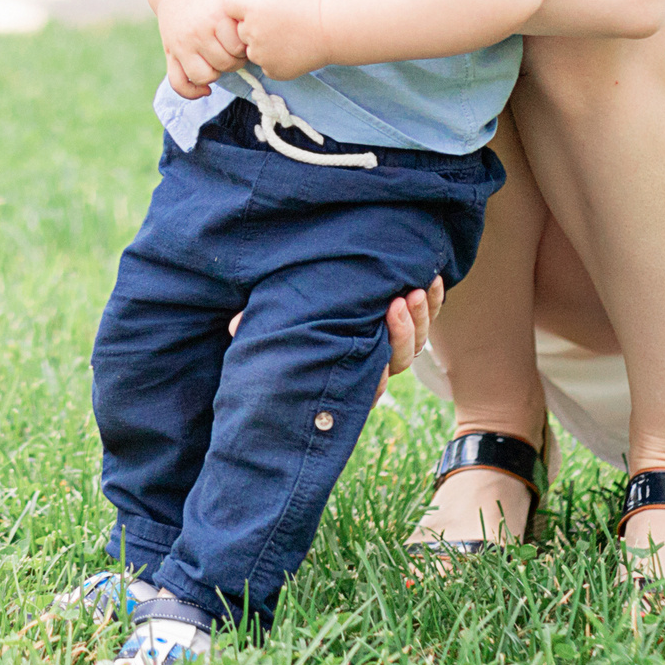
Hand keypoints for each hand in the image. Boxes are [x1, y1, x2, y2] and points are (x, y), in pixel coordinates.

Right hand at [158, 0, 244, 98]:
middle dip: (234, 62)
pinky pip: (179, 83)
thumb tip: (266, 41)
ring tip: (218, 64)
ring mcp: (182, 45)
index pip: (239, 48)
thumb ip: (246, 19)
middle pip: (224, 64)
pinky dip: (192, 92)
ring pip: (203, 77)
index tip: (245, 43)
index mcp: (216, 18)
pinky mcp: (170, 54)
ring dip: (215, 75)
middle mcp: (198, 33)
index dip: (246, 49)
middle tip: (234, 53)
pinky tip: (205, 89)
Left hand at [233, 0, 331, 80]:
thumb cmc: (309, 5)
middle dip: (251, 27)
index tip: (251, 8)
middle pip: (239, 30)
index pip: (229, 6)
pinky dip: (275, 59)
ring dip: (261, 45)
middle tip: (276, 25)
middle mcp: (251, 32)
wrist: (332, 30)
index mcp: (252, 8)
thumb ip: (257, 0)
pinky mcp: (271, 70)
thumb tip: (244, 9)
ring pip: (251, 49)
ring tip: (286, 38)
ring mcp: (260, 54)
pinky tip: (291, 51)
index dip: (239, 6)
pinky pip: (265, 64)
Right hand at [237, 275, 440, 396]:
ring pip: (416, 341)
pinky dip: (432, 302)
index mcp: (342, 375)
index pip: (368, 385)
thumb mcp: (269, 326)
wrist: (309, 308)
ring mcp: (388, 344)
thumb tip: (233, 324)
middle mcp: (369, 365)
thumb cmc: (284, 323)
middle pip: (398, 360)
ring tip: (414, 290)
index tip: (372, 354)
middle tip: (397, 303)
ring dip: (419, 316)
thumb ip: (254, 327)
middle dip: (402, 333)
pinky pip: (426, 318)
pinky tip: (431, 280)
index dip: (376, 373)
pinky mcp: (404, 322)